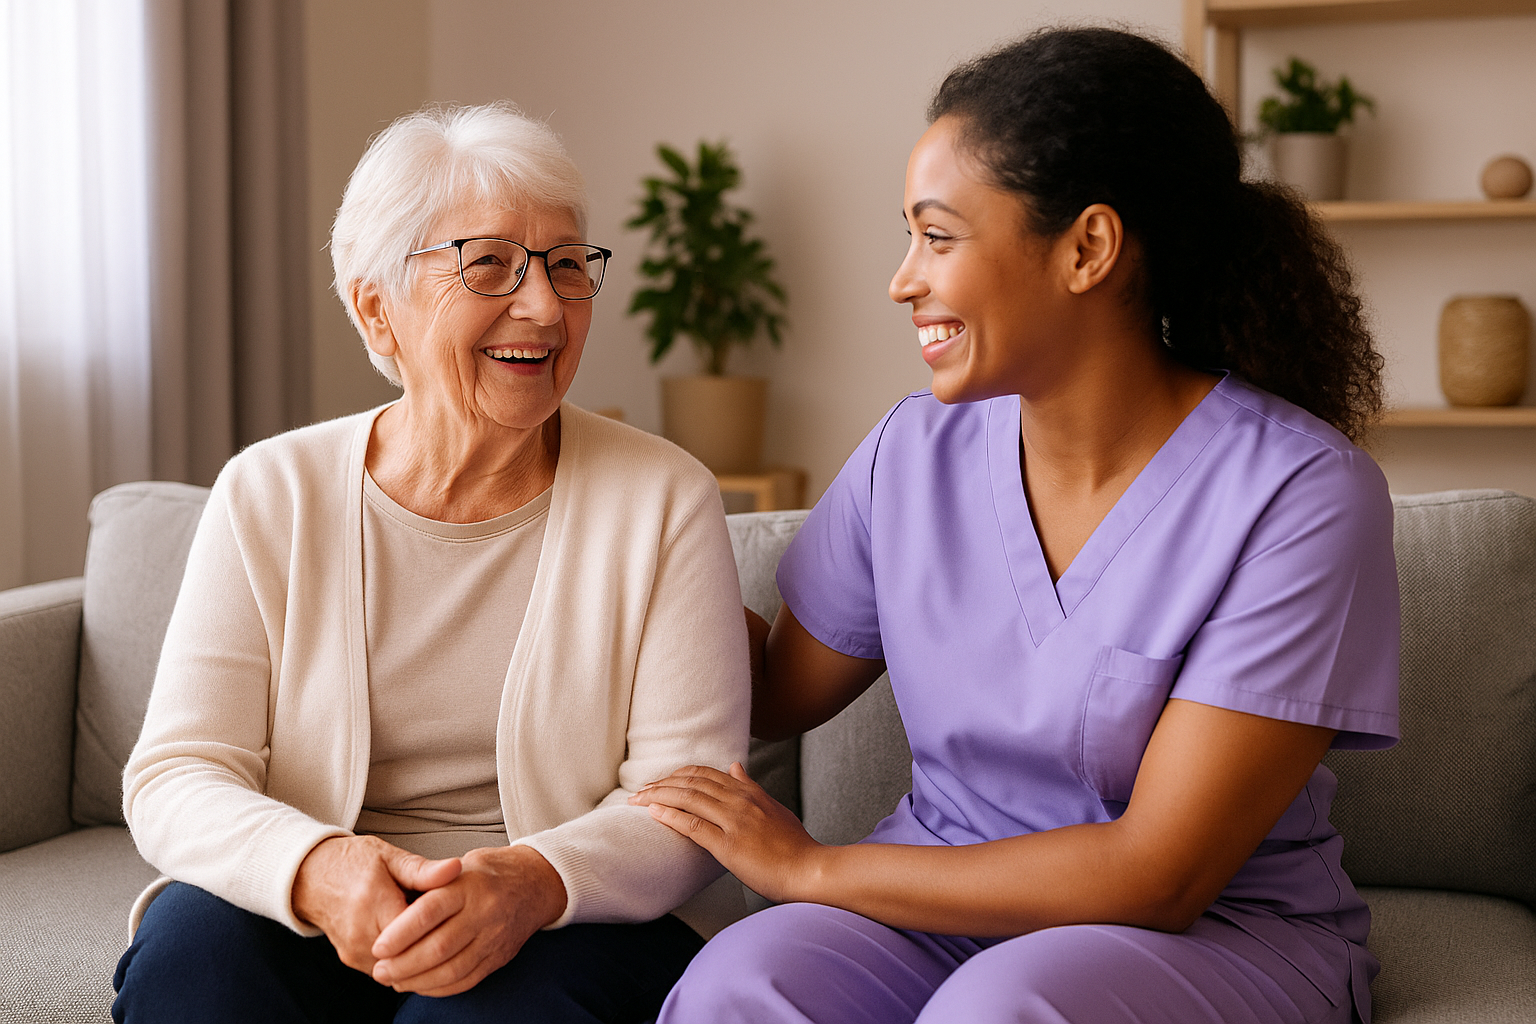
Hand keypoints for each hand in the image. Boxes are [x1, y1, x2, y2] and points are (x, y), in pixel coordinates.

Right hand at [291, 835, 460, 976]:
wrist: (310, 877)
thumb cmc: (352, 862)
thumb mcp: (389, 857)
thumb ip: (422, 869)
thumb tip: (455, 869)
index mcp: (373, 904)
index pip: (420, 930)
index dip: (443, 922)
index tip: (453, 909)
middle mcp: (362, 935)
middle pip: (413, 952)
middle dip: (434, 939)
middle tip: (447, 920)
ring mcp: (356, 952)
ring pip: (402, 965)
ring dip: (419, 951)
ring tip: (430, 928)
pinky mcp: (353, 961)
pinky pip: (389, 968)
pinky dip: (405, 957)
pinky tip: (414, 938)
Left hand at [369, 844, 566, 996]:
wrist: (538, 883)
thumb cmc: (491, 872)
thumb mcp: (461, 864)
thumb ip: (430, 883)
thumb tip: (392, 909)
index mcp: (469, 884)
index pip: (430, 912)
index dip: (400, 933)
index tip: (378, 947)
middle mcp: (484, 912)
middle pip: (439, 946)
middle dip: (403, 964)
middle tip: (380, 970)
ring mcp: (494, 937)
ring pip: (452, 969)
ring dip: (418, 981)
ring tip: (395, 981)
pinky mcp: (499, 957)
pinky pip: (467, 980)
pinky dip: (440, 988)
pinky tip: (421, 985)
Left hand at [630, 762, 822, 903]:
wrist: (809, 871)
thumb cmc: (794, 846)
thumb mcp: (774, 807)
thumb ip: (752, 787)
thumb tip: (734, 766)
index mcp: (749, 792)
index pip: (706, 773)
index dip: (679, 775)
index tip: (660, 781)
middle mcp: (740, 801)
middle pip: (692, 782)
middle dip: (661, 783)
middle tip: (639, 790)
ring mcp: (735, 822)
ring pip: (689, 799)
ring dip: (658, 796)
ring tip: (636, 799)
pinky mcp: (729, 845)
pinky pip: (693, 825)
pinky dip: (670, 816)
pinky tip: (653, 813)